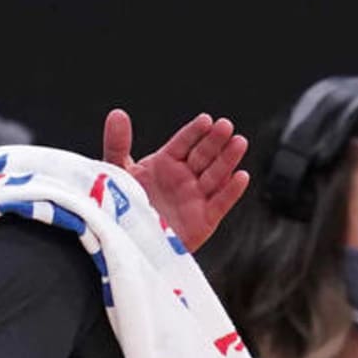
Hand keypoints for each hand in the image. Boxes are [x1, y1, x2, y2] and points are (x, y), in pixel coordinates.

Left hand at [102, 109, 248, 252]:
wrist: (125, 244)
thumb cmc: (122, 208)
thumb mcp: (117, 173)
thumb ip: (118, 144)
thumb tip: (117, 114)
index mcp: (165, 163)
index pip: (184, 143)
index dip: (194, 132)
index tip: (205, 120)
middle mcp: (183, 178)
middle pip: (203, 156)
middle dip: (215, 141)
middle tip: (225, 126)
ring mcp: (195, 198)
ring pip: (215, 176)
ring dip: (228, 160)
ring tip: (239, 142)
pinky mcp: (203, 220)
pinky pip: (220, 204)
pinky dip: (231, 191)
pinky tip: (241, 176)